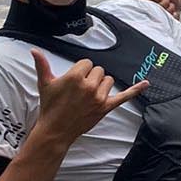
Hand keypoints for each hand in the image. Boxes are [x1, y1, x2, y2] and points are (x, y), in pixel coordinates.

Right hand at [30, 49, 149, 143]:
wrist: (55, 129)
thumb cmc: (50, 106)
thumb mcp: (45, 84)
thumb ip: (42, 65)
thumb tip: (34, 51)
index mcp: (75, 76)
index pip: (86, 63)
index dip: (80, 70)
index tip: (73, 81)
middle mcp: (89, 85)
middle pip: (98, 70)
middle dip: (90, 77)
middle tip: (79, 90)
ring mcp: (99, 97)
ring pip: (108, 80)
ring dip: (101, 85)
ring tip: (88, 95)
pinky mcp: (106, 107)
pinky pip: (124, 96)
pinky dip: (135, 90)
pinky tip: (146, 83)